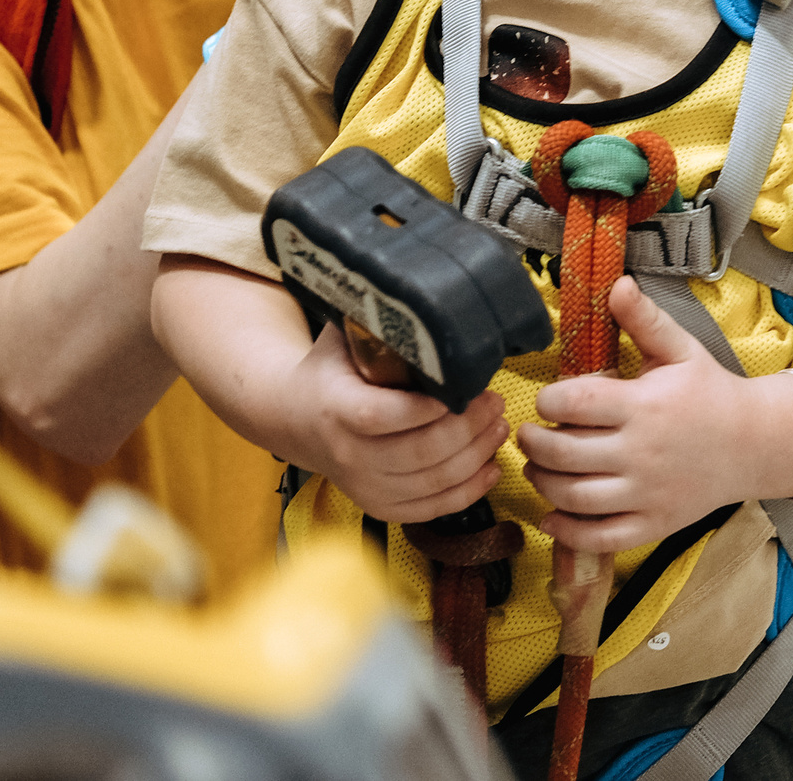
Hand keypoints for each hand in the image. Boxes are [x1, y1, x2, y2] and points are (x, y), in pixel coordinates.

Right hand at [285, 321, 508, 523]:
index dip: (424, 409)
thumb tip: (420, 283)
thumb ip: (373, 318)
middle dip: (467, 428)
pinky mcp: (378, 506)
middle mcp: (347, 454)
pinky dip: (467, 492)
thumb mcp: (339, 338)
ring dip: (476, 456)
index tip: (461, 390)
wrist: (292, 419)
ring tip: (499, 426)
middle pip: (418, 452)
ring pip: (432, 482)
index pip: (380, 416)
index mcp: (336, 407)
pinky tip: (490, 468)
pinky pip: (430, 509)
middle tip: (495, 402)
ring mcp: (363, 486)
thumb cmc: (327, 370)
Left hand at [521, 279, 792, 553]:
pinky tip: (551, 515)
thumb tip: (614, 282)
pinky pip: (599, 537)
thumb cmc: (711, 393)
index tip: (548, 398)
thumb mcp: (681, 350)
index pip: (573, 403)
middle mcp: (641, 453)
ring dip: (542, 482)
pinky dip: (567, 531)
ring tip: (537, 467)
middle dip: (534, 442)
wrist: (755, 443)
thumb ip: (644, 319)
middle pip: (563, 453)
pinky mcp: (653, 524)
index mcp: (644, 406)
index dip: (548, 399)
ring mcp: (647, 494)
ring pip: (573, 496)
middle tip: (528, 434)